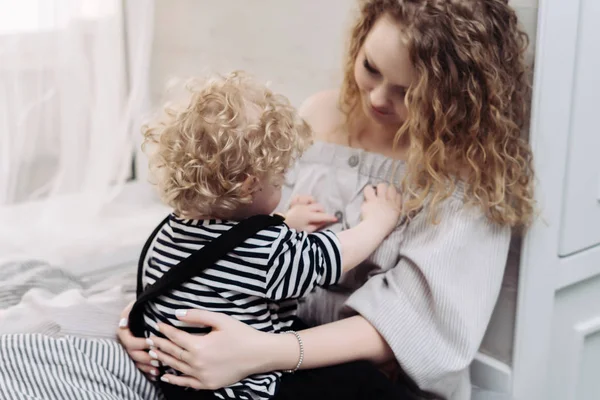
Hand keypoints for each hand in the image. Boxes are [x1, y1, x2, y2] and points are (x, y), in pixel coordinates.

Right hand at [116, 302, 157, 378]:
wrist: (148, 310)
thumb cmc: (142, 307)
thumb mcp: (135, 305)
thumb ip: (128, 312)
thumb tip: (122, 324)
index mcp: (124, 333)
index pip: (130, 342)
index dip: (140, 344)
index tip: (151, 341)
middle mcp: (126, 344)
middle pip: (134, 355)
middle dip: (146, 359)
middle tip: (158, 360)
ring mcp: (132, 351)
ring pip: (137, 363)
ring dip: (146, 368)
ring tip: (158, 371)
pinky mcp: (138, 357)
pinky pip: (141, 368)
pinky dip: (148, 373)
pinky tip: (156, 375)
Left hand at [146, 310, 274, 389]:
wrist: (258, 354)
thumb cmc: (241, 334)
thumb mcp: (220, 320)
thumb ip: (197, 315)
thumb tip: (177, 313)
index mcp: (199, 346)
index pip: (175, 337)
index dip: (165, 330)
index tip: (158, 324)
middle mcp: (197, 363)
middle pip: (173, 352)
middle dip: (159, 344)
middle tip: (148, 339)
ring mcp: (202, 376)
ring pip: (176, 367)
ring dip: (163, 359)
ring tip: (152, 353)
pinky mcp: (208, 384)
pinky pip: (186, 383)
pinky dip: (174, 379)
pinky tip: (165, 375)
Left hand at [285, 195, 336, 231]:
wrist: (280, 226)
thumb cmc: (294, 230)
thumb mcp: (307, 230)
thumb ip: (317, 225)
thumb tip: (325, 222)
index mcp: (309, 215)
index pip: (323, 216)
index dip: (330, 218)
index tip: (336, 219)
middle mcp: (305, 207)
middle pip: (319, 206)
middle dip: (322, 212)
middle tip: (321, 218)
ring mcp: (299, 204)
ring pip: (311, 199)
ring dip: (314, 204)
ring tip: (313, 210)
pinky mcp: (294, 203)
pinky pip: (300, 196)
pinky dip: (303, 199)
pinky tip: (305, 204)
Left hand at [361, 183, 401, 235]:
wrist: (375, 229)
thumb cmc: (384, 227)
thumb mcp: (394, 219)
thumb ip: (395, 210)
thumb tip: (394, 204)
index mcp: (396, 207)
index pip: (398, 194)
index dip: (393, 194)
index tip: (389, 197)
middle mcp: (389, 201)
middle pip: (391, 187)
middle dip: (386, 190)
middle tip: (380, 194)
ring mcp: (380, 199)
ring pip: (382, 185)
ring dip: (378, 188)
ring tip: (373, 193)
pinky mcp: (371, 199)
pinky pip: (368, 189)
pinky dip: (367, 190)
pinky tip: (366, 195)